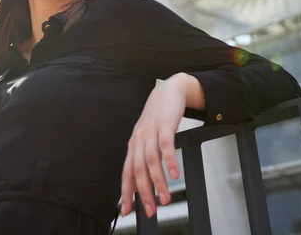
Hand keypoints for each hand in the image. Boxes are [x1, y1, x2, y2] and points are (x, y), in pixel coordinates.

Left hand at [120, 74, 197, 217]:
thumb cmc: (159, 115)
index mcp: (134, 144)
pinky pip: (166, 145)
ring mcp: (151, 131)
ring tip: (165, 197)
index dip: (126, 192)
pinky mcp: (165, 124)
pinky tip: (174, 174)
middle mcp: (139, 139)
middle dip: (144, 192)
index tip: (126, 210)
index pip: (127, 172)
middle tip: (151, 209)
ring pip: (151, 160)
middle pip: (137, 169)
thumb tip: (143, 180)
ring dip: (158, 182)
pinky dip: (170, 161)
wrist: (170, 89)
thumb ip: (145, 156)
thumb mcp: (148, 136)